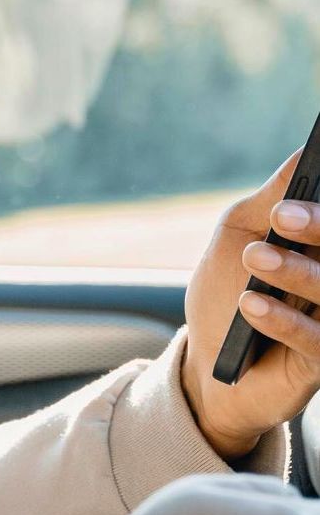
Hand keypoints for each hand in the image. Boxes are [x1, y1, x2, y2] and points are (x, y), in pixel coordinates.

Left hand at [182, 147, 319, 460]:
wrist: (205, 362)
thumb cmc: (224, 291)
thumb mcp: (239, 234)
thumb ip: (272, 196)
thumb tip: (304, 152)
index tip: (318, 171)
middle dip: (317, 227)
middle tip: (280, 217)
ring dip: (294, 271)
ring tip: (254, 258)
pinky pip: (318, 341)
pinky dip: (283, 321)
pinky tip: (251, 305)